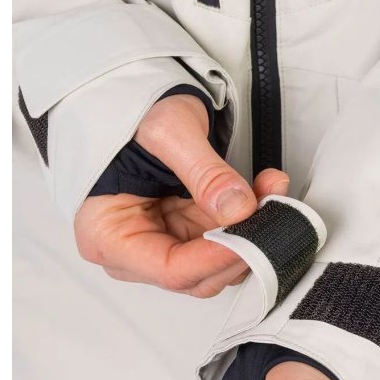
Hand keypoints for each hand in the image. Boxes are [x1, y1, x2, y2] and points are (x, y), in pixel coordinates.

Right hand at [74, 94, 288, 297]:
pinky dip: (250, 220)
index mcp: (108, 236)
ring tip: (271, 189)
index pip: (170, 269)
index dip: (217, 258)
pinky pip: (226, 241)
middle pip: (198, 275)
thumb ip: (203, 171)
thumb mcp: (167, 132)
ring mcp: (163, 245)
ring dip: (252, 231)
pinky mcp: (188, 235)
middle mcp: (134, 253)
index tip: (254, 236)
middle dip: (241, 244)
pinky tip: (265, 191)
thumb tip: (236, 208)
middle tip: (272, 207)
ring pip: (219, 263)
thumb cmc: (133, 117)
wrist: (138, 104)